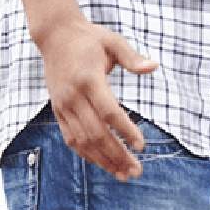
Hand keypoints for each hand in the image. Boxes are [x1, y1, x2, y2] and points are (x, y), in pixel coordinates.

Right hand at [37, 18, 157, 180]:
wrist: (55, 35)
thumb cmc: (90, 39)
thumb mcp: (113, 41)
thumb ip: (132, 57)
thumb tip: (154, 66)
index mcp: (88, 80)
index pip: (108, 111)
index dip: (125, 130)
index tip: (141, 146)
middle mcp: (73, 96)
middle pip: (96, 133)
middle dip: (117, 155)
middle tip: (137, 171)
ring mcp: (63, 105)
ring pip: (83, 141)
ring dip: (104, 160)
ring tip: (124, 174)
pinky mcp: (58, 111)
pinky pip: (71, 138)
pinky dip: (87, 154)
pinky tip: (105, 164)